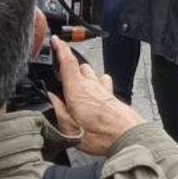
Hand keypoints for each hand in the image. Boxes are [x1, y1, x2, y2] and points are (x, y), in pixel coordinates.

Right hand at [45, 38, 141, 156]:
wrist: (128, 137)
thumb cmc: (101, 135)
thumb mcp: (68, 128)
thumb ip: (57, 110)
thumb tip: (48, 98)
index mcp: (77, 90)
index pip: (67, 62)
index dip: (60, 49)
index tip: (55, 40)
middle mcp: (91, 85)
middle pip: (79, 66)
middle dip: (70, 67)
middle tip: (61, 75)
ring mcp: (104, 89)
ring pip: (92, 74)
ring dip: (84, 76)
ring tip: (76, 87)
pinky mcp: (112, 97)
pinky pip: (103, 83)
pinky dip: (96, 84)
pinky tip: (94, 95)